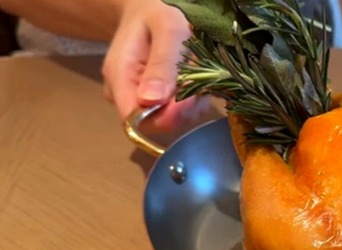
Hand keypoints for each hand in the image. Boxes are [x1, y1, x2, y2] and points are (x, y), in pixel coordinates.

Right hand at [102, 0, 210, 132]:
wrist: (154, 4)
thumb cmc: (160, 9)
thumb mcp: (168, 28)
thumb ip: (162, 63)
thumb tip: (151, 101)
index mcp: (120, 77)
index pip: (136, 120)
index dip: (166, 116)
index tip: (191, 96)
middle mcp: (125, 93)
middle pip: (158, 122)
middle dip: (184, 106)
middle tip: (198, 74)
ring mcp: (139, 97)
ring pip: (172, 118)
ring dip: (193, 100)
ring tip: (196, 68)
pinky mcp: (155, 98)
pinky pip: (178, 110)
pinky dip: (193, 97)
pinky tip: (195, 75)